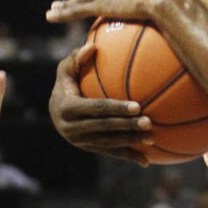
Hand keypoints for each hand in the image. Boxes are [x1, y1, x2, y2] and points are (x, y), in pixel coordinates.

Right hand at [48, 44, 153, 165]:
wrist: (55, 112)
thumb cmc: (66, 84)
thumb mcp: (65, 70)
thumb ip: (75, 58)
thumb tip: (91, 46)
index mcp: (67, 108)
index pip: (96, 108)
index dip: (117, 108)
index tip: (137, 105)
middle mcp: (71, 128)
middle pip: (105, 127)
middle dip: (127, 126)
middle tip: (149, 122)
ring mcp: (80, 142)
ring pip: (109, 143)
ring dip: (131, 142)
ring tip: (152, 139)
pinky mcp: (89, 149)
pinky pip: (110, 153)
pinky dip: (128, 156)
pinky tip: (147, 161)